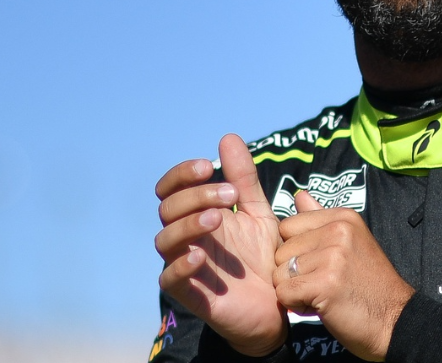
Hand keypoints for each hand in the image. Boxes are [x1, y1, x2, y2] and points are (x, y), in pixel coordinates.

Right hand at [155, 134, 287, 355]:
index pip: (171, 188)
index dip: (182, 174)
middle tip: (230, 195)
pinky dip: (180, 265)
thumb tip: (228, 137)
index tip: (208, 165)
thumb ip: (244, 179)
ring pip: (164, 240)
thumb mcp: (257, 212)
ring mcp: (185, 266)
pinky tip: (201, 256)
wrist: (277, 303)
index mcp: (196, 215)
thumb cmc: (261, 256)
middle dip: (196, 196)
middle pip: (167, 209)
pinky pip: (169, 279)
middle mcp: (186, 238)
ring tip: (219, 218)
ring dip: (189, 224)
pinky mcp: (191, 295)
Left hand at [274, 191, 414, 360]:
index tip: (320, 265)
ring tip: (322, 295)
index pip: (288, 226)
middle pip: (281, 251)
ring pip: (279, 273)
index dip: (296, 251)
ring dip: (295, 291)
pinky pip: (284, 293)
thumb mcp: (350, 242)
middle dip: (293, 273)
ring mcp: (333, 256)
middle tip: (323, 284)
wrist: (394, 320)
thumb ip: (320, 219)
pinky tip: (320, 306)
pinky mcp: (326, 283)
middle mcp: (339, 231)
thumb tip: (299, 194)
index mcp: (343, 217)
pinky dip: (295, 306)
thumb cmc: (368, 285)